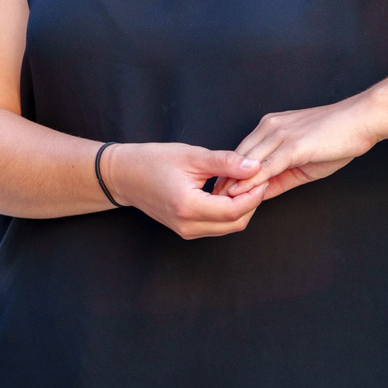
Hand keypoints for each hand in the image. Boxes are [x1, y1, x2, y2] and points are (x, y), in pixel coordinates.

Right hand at [105, 142, 269, 238]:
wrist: (124, 176)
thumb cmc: (154, 161)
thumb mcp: (193, 156)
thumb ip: (226, 163)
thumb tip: (255, 167)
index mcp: (188, 206)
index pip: (234, 210)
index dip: (254, 195)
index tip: (263, 176)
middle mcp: (187, 225)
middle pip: (235, 223)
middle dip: (252, 202)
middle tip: (259, 179)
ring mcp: (186, 231)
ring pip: (228, 227)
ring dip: (242, 208)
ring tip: (246, 183)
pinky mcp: (186, 229)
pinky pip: (217, 226)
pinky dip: (229, 212)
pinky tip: (231, 192)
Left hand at [221, 94, 380, 199]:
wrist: (363, 119)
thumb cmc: (339, 137)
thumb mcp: (304, 159)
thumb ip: (279, 175)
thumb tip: (260, 193)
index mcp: (271, 126)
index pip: (241, 153)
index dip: (230, 176)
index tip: (220, 195)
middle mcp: (270, 126)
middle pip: (237, 158)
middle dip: (225, 182)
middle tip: (212, 204)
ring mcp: (280, 134)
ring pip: (247, 164)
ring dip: (234, 186)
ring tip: (221, 205)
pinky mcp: (293, 145)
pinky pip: (266, 167)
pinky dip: (252, 183)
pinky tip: (243, 196)